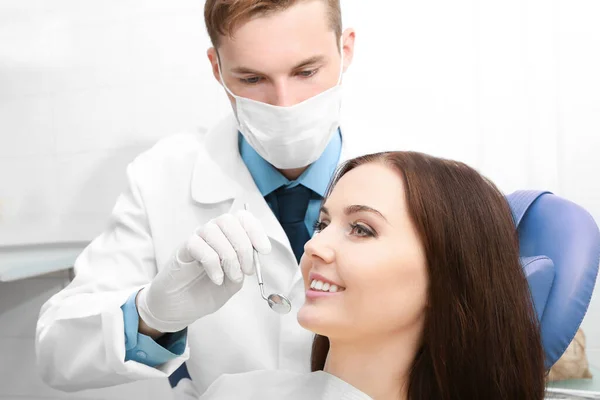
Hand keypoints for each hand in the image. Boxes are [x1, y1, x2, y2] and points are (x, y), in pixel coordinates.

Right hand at [136, 210, 270, 333]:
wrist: (180, 308)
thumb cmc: (206, 291)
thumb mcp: (233, 282)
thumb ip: (244, 268)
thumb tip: (256, 257)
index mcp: (226, 236)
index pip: (242, 218)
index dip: (255, 230)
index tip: (264, 251)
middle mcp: (211, 232)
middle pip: (229, 221)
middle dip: (244, 245)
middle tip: (247, 270)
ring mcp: (196, 239)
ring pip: (214, 231)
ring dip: (229, 257)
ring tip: (232, 277)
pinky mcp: (182, 250)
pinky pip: (199, 246)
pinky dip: (213, 264)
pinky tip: (216, 278)